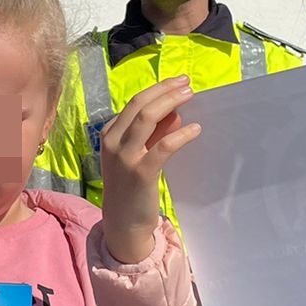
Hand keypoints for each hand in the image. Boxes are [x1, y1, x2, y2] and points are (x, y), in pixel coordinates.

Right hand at [100, 77, 198, 263]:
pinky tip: (195, 129)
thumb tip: (175, 113)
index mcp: (109, 134)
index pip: (134, 103)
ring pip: (147, 118)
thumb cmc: (131, 186)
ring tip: (190, 96)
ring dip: (171, 102)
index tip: (178, 83)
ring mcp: (124, 157)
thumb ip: (153, 134)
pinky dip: (181, 135)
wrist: (123, 222)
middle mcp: (113, 142)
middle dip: (165, 90)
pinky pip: (163, 146)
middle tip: (187, 83)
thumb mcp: (137, 155)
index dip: (158, 89)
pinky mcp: (140, 172)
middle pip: (140, 104)